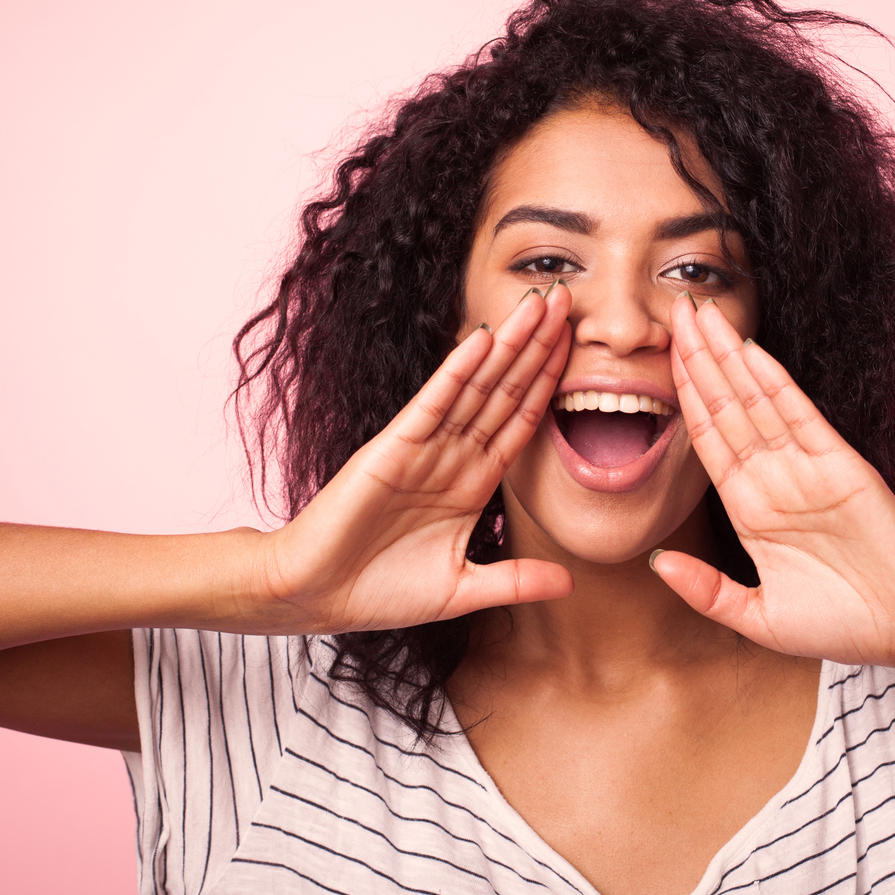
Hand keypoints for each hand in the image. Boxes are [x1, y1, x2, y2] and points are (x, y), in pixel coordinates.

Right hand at [251, 283, 574, 634]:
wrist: (315, 597)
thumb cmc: (379, 591)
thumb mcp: (462, 590)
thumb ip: (515, 581)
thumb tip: (570, 582)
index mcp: (472, 483)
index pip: (521, 420)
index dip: (551, 382)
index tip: (580, 346)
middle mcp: (452, 456)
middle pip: (506, 390)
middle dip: (538, 346)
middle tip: (570, 297)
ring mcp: (423, 448)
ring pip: (476, 386)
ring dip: (508, 344)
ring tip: (540, 303)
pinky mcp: (391, 448)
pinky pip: (432, 404)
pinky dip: (457, 372)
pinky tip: (481, 340)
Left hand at [650, 295, 894, 667]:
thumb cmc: (844, 624)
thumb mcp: (760, 618)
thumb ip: (708, 591)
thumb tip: (656, 563)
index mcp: (750, 509)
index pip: (707, 439)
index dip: (682, 397)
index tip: (656, 358)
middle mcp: (774, 479)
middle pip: (725, 406)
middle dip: (697, 359)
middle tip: (671, 309)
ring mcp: (806, 467)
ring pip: (755, 400)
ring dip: (726, 357)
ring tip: (699, 313)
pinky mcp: (841, 464)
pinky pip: (799, 416)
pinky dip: (773, 382)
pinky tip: (749, 350)